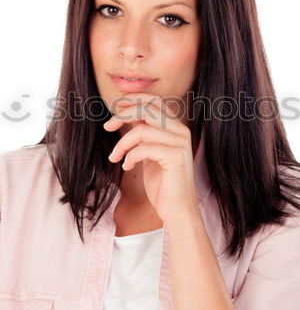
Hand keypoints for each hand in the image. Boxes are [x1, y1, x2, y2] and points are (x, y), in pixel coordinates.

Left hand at [104, 93, 199, 223]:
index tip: (115, 108)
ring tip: (115, 156)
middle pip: (148, 108)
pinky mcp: (176, 157)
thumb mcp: (149, 153)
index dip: (133, 99)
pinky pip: (143, 148)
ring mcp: (180, 143)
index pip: (154, 101)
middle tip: (107, 127)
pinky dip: (129, 157)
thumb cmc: (162, 184)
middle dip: (123, 114)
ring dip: (122, 143)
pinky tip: (127, 167)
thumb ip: (144, 133)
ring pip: (141, 130)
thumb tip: (126, 114)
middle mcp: (181, 131)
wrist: (177, 210)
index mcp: (176, 127)